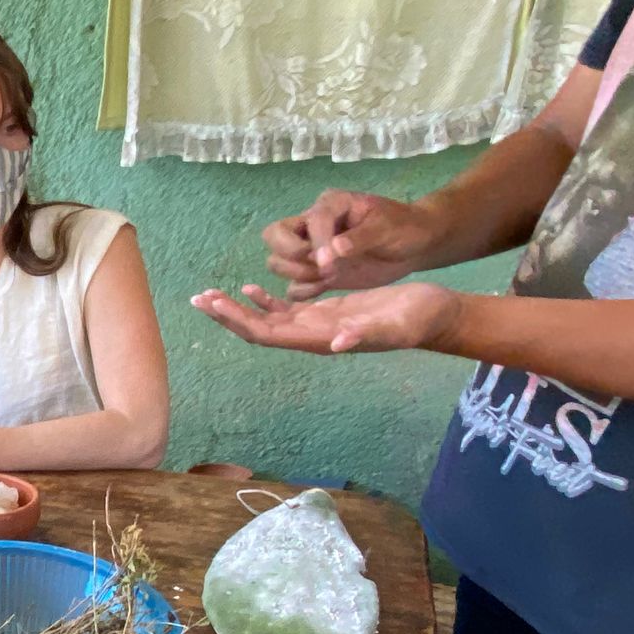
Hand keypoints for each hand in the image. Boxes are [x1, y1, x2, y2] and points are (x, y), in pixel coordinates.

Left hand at [191, 282, 461, 355]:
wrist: (436, 316)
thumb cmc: (419, 319)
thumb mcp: (395, 326)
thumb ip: (365, 334)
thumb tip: (336, 345)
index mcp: (320, 339)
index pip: (266, 334)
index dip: (237, 321)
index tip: (211, 304)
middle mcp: (312, 336)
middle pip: (258, 329)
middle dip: (227, 315)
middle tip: (197, 297)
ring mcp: (317, 326)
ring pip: (267, 320)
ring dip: (239, 309)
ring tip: (210, 295)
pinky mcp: (327, 313)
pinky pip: (288, 310)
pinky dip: (266, 300)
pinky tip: (251, 288)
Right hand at [263, 190, 442, 298]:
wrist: (415, 246)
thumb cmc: (403, 228)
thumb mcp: (386, 227)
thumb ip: (359, 238)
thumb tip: (333, 250)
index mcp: (329, 206)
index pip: (308, 222)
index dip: (315, 243)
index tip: (330, 263)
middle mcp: (312, 225)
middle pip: (274, 237)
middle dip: (291, 256)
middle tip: (322, 268)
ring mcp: (312, 250)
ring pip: (278, 262)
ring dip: (298, 274)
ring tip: (329, 278)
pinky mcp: (317, 273)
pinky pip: (294, 285)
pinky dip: (303, 291)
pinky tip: (326, 288)